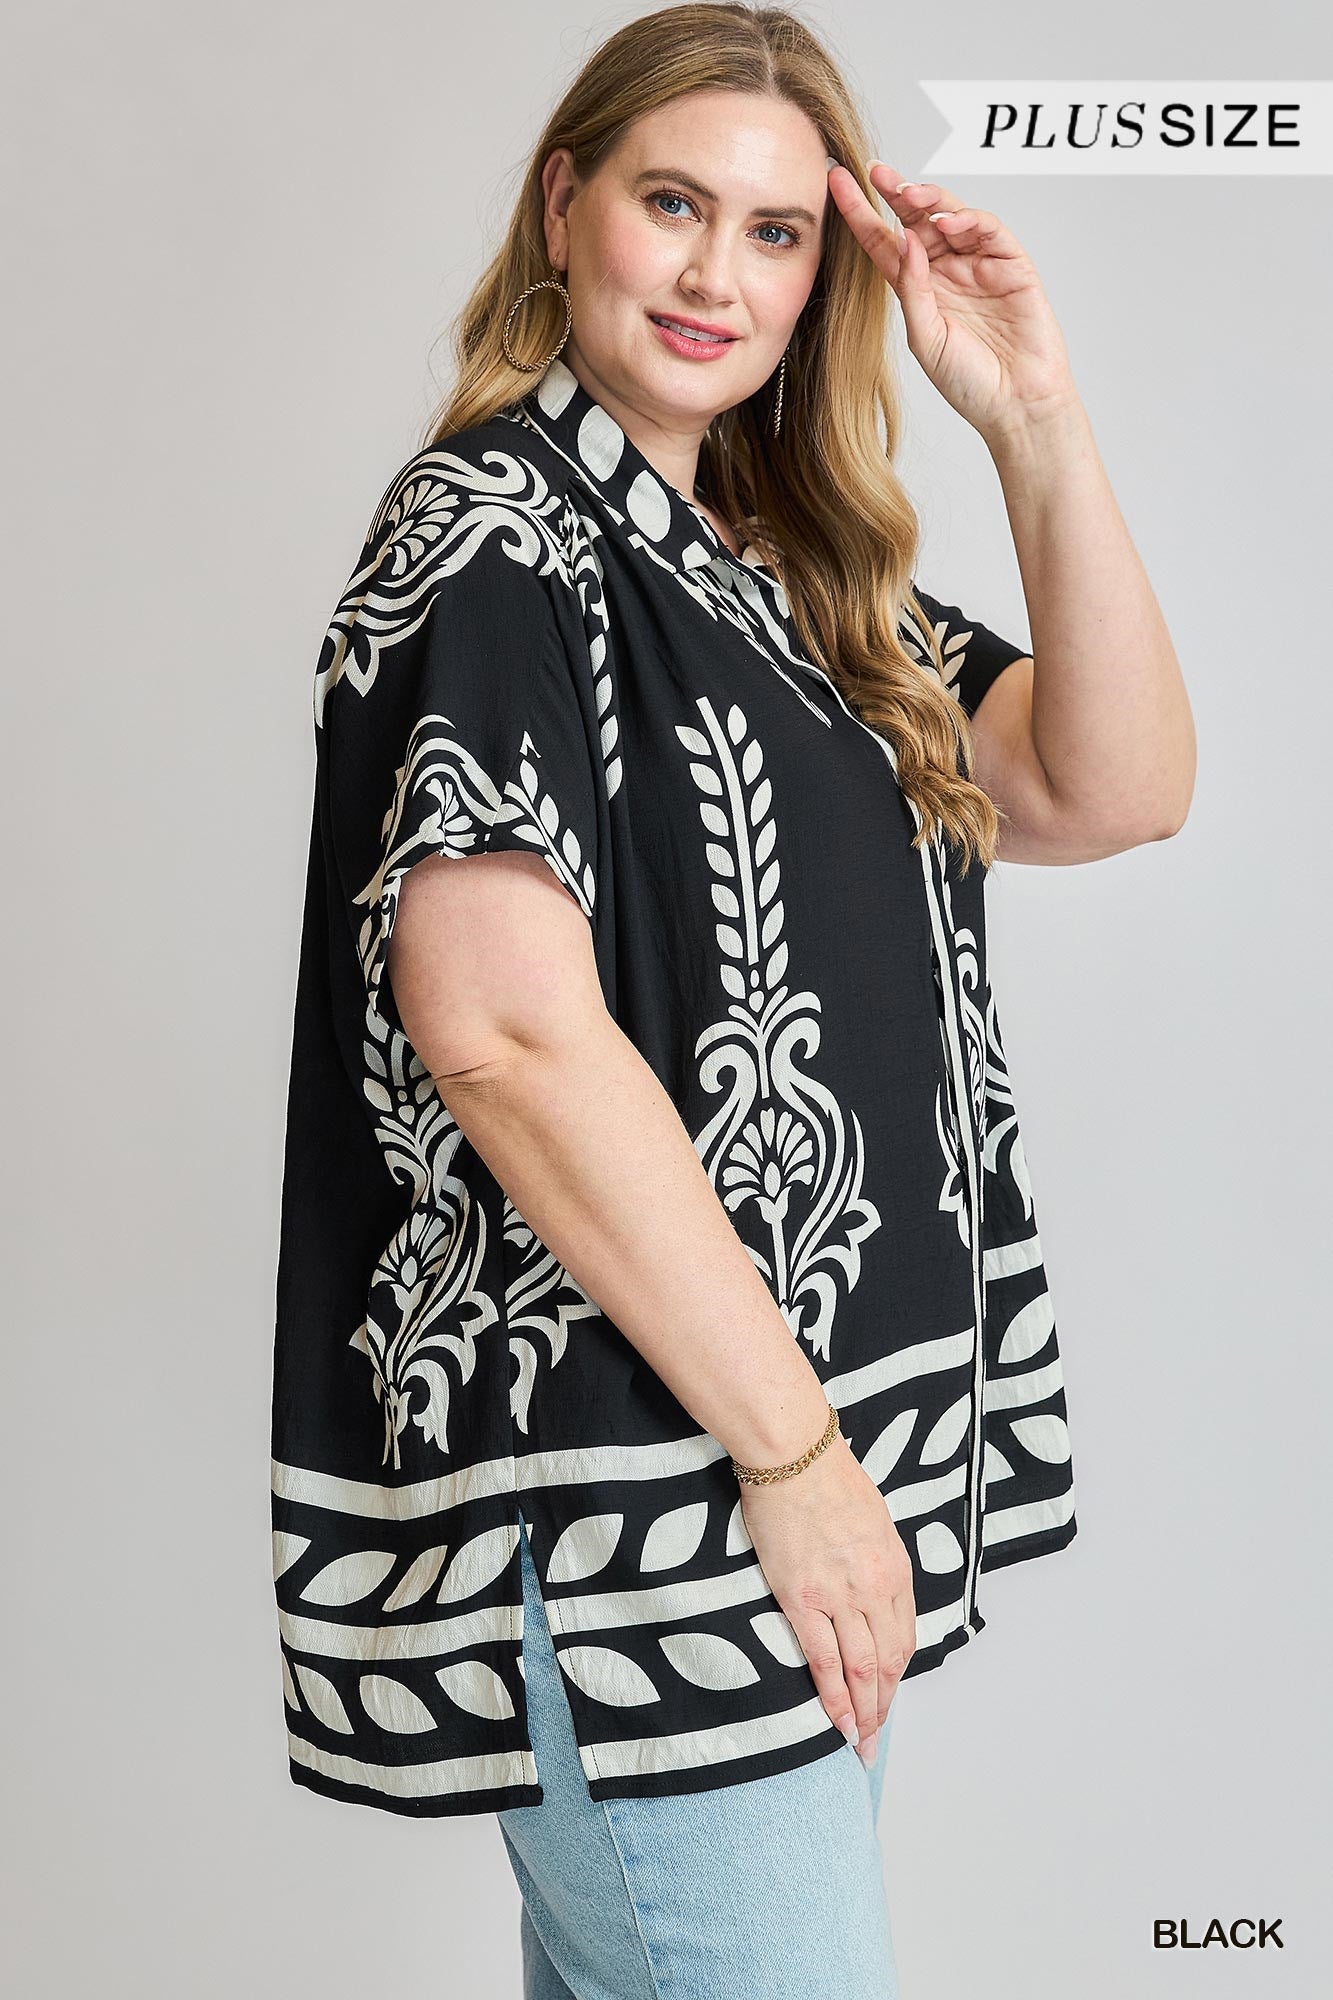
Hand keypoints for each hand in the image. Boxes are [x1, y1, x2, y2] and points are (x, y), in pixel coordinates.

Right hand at [739, 1430, 915, 1766]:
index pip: (904, 1637)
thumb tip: (867, 1588)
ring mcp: (841, 1597)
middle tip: (875, 1739)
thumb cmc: (826, 1476)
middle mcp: (876, 1588)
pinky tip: (837, 1720)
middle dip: (884, 1705)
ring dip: (864, 1712)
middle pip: (889, 1661)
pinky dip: (834, 1697)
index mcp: (896, 1568)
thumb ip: (874, 1559)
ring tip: (859, 1742)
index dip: (897, 1675)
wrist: (794, 1455)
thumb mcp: (871, 1519)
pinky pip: (824, 1661)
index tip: (888, 1697)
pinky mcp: (803, 1600)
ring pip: (862, 1669)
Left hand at [826, 160, 1080, 443]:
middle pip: (917, 220)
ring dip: (931, 199)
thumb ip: (912, 290)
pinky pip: (988, 229)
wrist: (1016, 405)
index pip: (883, 243)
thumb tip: (905, 240)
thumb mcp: (926, 338)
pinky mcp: (1011, 264)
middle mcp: (946, 271)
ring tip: (910, 195)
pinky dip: (969, 219)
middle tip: (876, 173)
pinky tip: (948, 223)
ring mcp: (979, 264)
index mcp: (918, 289)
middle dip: (897, 193)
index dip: (861, 213)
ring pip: (951, 216)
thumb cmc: (969, 383)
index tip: (836, 183)